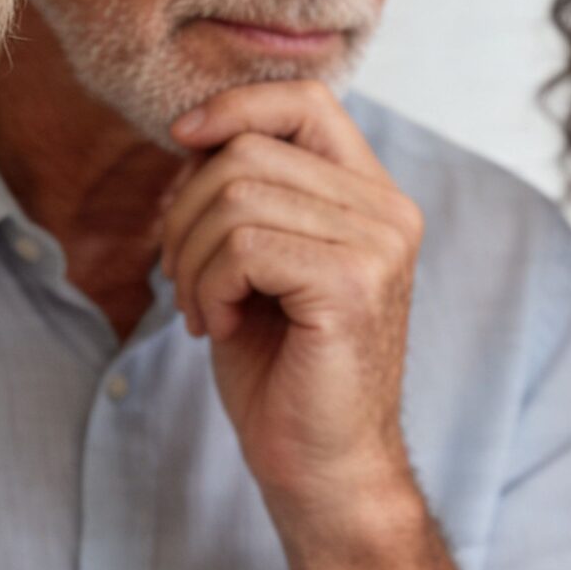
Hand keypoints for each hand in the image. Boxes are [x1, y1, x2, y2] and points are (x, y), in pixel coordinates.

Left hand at [160, 82, 425, 533]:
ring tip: (206, 310)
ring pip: (235, 196)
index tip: (181, 141)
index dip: (234, 107)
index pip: (305, 101)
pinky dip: (210, 286)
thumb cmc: (284, 372)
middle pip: (249, 151)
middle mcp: (389, 211)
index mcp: (374, 198)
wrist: (323, 468)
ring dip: (192, 258)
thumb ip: (247, 193)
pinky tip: (223, 327)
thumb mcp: (260, 264)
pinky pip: (243, 246)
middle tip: (186, 281)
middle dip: (186, 212)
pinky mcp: (352, 284)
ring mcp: (378, 245)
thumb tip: (193, 132)